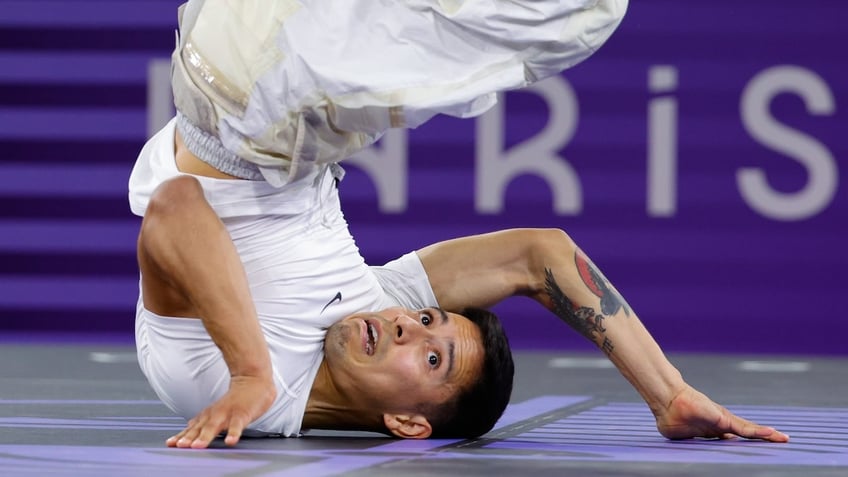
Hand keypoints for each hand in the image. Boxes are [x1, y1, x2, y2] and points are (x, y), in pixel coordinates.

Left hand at [166, 375, 276, 448]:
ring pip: (215, 426)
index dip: (181, 436)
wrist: (253, 380)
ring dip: (206, 436)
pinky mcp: (242, 414)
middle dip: (189, 437)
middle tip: (180, 446)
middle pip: (200, 428)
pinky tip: (230, 441)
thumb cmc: (234, 400)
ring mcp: (228, 414)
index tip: (170, 444)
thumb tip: (187, 428)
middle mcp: (215, 414)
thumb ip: (202, 421)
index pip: (192, 428)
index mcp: (208, 415)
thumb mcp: (215, 410)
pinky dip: (233, 433)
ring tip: (199, 446)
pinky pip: (237, 425)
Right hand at [654, 385, 788, 441]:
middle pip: (746, 433)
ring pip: (750, 431)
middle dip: (762, 437)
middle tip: (779, 440)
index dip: (743, 442)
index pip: (732, 439)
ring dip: (767, 435)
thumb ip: (691, 442)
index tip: (754, 448)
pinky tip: (772, 434)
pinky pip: (745, 429)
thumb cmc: (669, 416)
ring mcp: (724, 421)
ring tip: (783, 438)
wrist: (667, 401)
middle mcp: (721, 424)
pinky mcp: (725, 419)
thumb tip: (690, 454)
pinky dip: (760, 432)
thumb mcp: (682, 436)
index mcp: (711, 429)